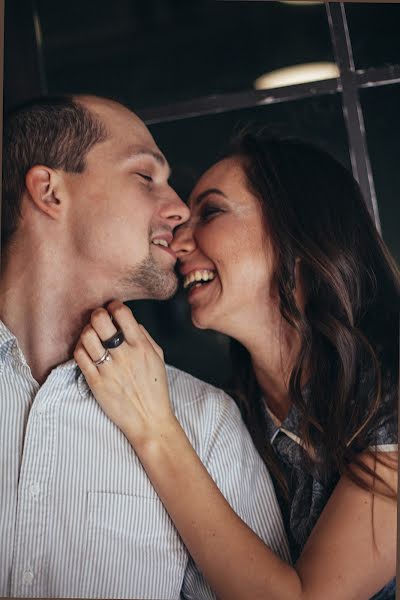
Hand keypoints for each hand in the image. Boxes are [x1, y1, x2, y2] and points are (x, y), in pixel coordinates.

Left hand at [74, 299, 176, 446]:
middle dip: (97, 315)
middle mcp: (124, 355)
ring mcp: (108, 369)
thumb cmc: (155, 389)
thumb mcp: (158, 358)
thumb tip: (130, 322)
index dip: (115, 306)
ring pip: (86, 336)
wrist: (149, 420)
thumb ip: (145, 336)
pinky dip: (80, 349)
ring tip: (92, 336)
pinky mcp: (95, 382)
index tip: (113, 310)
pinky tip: (87, 351)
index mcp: (141, 347)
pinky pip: (79, 356)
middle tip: (98, 320)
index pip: (123, 313)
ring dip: (87, 332)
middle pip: (100, 320)